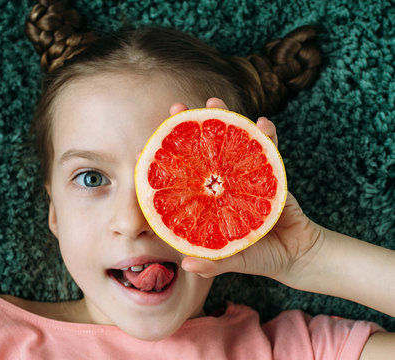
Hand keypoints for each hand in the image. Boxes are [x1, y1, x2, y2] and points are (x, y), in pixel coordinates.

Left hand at [170, 98, 323, 285]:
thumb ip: (214, 263)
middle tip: (176, 107)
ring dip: (223, 119)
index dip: (163, 165)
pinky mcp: (268, 173)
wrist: (297, 253)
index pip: (180, 181)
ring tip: (214, 101)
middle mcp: (221, 186)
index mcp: (207, 204)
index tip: (144, 147)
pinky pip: (267, 150)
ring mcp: (242, 176)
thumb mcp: (235, 261)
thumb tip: (188, 264)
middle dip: (188, 128)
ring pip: (230, 142)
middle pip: (201, 152)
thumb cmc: (260, 257)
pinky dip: (266, 136)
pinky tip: (264, 123)